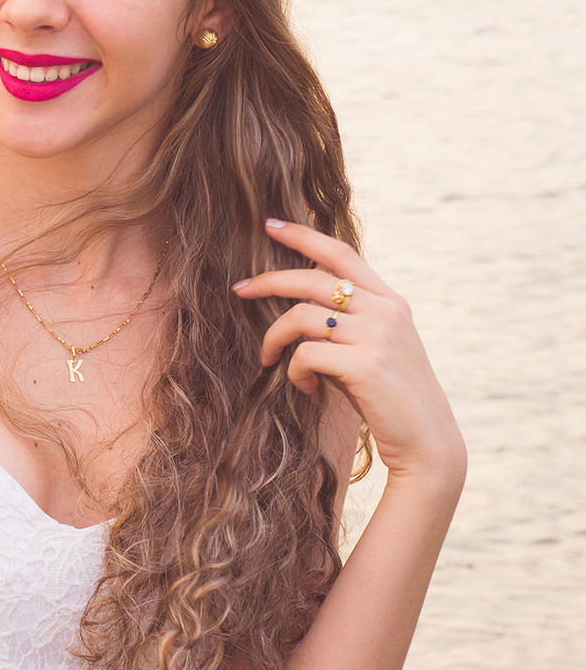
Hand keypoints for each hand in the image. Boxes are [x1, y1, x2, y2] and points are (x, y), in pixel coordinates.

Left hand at [234, 220, 465, 487]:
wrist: (428, 444)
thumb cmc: (390, 400)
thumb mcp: (374, 350)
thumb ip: (346, 325)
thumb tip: (294, 312)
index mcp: (390, 301)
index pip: (342, 253)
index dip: (304, 235)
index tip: (271, 225)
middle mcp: (385, 311)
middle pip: (312, 278)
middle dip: (269, 281)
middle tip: (240, 289)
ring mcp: (377, 335)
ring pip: (301, 316)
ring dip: (274, 338)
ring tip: (269, 359)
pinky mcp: (364, 365)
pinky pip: (305, 354)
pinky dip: (293, 371)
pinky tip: (304, 387)